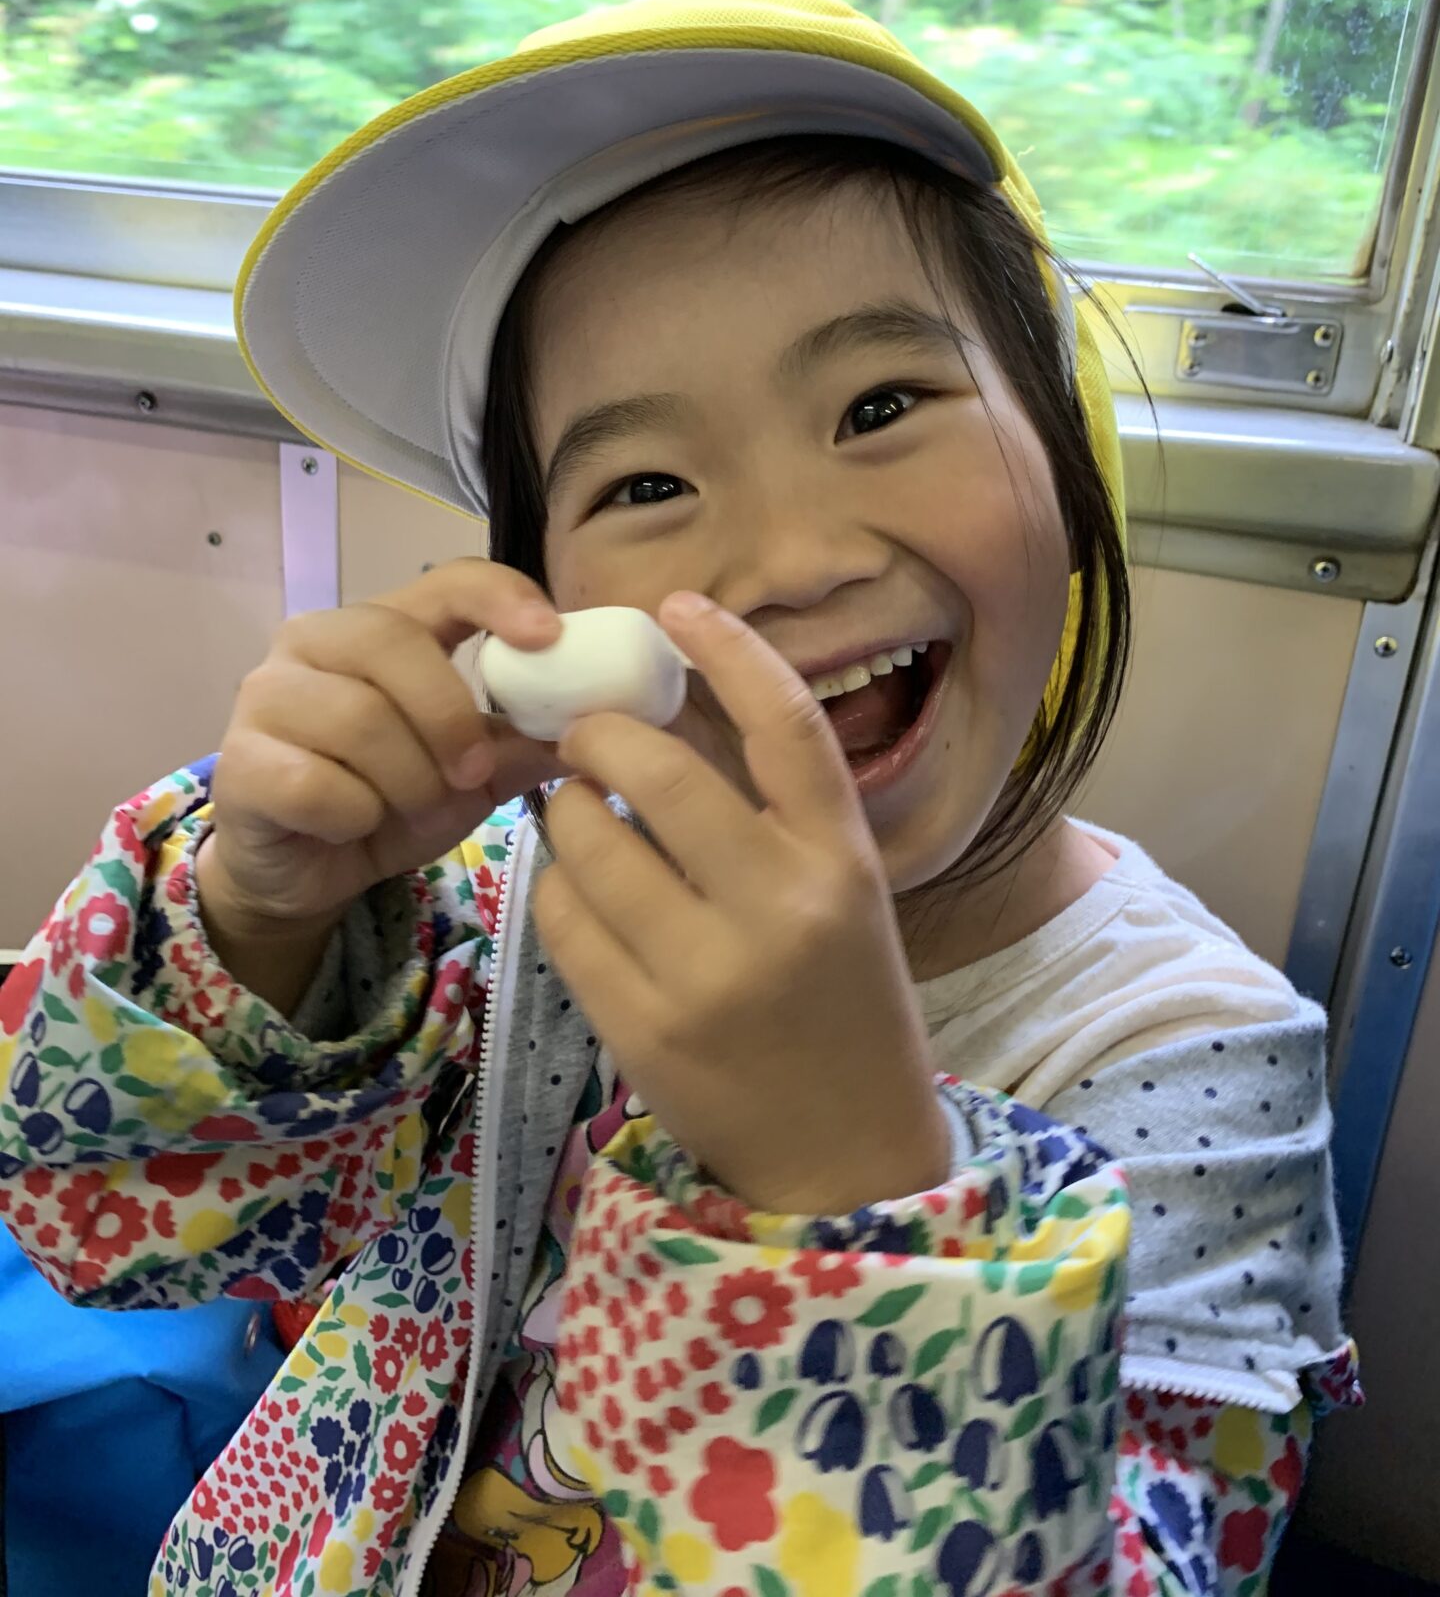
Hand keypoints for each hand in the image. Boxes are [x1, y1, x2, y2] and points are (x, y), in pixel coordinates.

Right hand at [201, 559, 566, 947]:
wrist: (304, 872)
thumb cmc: (389, 803)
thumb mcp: (473, 776)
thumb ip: (524, 744)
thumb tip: (605, 726)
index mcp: (380, 627)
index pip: (444, 580)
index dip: (499, 596)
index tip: (548, 636)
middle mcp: (314, 642)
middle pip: (393, 642)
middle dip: (448, 715)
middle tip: (473, 772)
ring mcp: (266, 696)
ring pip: (358, 719)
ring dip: (406, 781)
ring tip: (409, 810)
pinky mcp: (238, 763)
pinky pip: (317, 783)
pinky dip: (355, 815)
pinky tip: (353, 826)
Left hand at [532, 591, 950, 1216]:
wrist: (843, 1155)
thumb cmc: (841, 1003)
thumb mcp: (844, 894)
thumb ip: (776, 812)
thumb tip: (670, 710)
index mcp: (844, 861)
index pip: (786, 724)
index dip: (729, 650)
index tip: (678, 607)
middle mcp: (781, 907)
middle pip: (662, 771)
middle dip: (600, 735)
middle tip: (584, 733)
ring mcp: (706, 972)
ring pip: (591, 841)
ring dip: (565, 808)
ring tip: (574, 811)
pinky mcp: (641, 1028)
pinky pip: (562, 919)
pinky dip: (557, 886)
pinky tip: (576, 888)